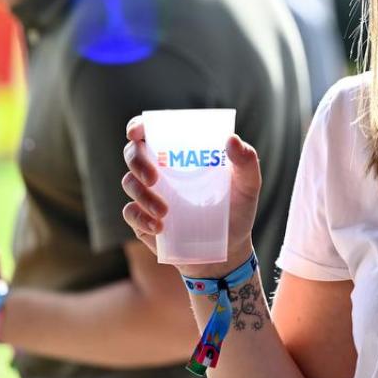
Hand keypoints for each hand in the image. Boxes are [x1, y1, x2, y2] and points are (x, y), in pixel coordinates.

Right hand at [121, 116, 262, 275]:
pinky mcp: (144, 219)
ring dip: (142, 195)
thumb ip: (246, 161)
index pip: (153, 132)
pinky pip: (130, 213)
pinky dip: (140, 217)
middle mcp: (162, 170)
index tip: (137, 133)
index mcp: (183, 154)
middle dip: (136, 161)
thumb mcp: (248, 186)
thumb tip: (231, 139)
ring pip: (129, 183)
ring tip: (164, 212)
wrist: (228, 250)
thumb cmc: (238, 210)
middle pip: (133, 154)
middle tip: (153, 178)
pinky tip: (158, 227)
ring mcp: (150, 194)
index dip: (138, 127)